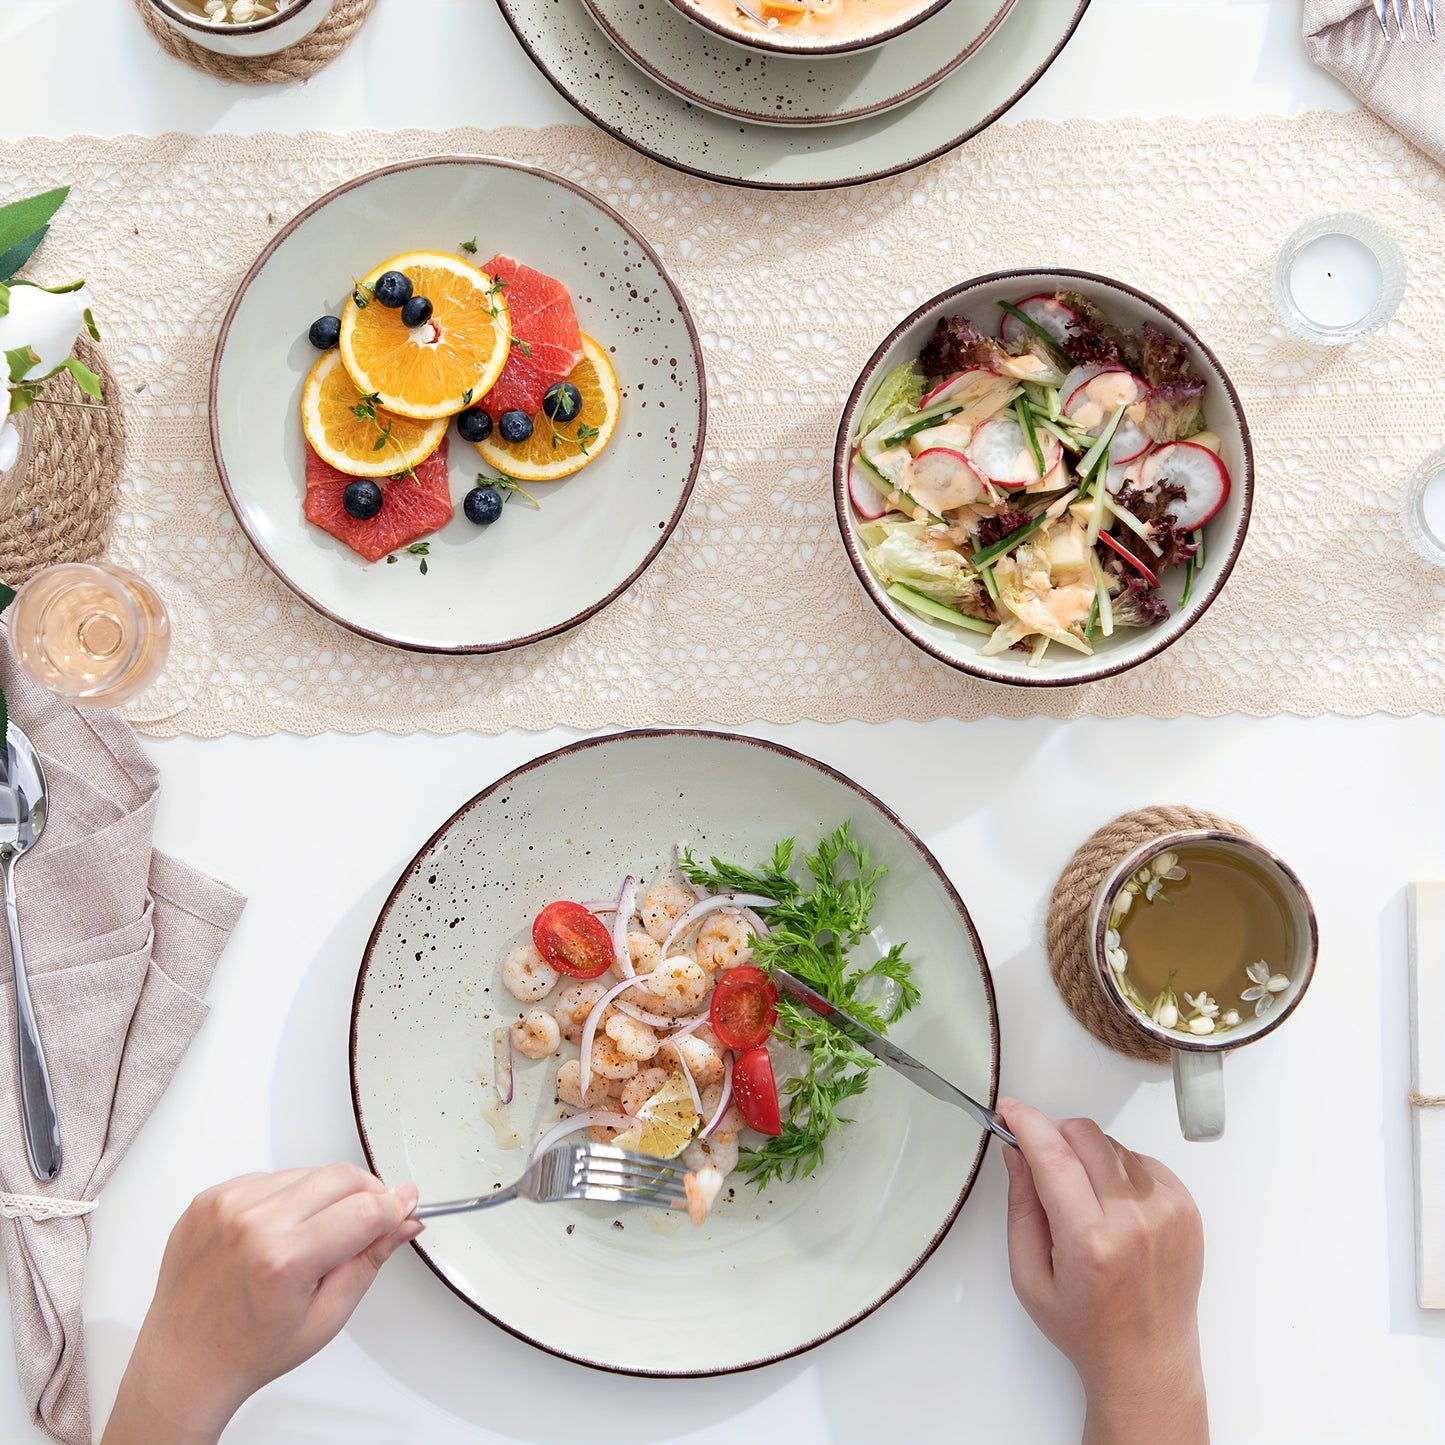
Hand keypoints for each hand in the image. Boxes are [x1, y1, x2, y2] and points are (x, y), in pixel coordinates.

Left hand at [101, 1164, 421, 1444]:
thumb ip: (369, 1261)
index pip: (365, 1210)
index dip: (394, 1206)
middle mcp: (252, 1224)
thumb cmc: (248, 1350)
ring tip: (312, 1237)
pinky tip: (278, 1231)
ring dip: (325, 1195)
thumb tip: (402, 1222)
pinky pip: (270, 1177)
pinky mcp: (209, 1198)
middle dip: (367, 1194)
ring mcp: (226, 1206)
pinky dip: (287, 1196)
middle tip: (370, 1220)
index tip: (406, 1206)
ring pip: (308, 1172)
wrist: (184, 1361)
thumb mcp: (326, 1318)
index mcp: (284, 1260)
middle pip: (341, 1177)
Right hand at [998, 1100, 1206, 1444]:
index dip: (1026, 1123)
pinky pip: (1141, 1159)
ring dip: (1087, 1155)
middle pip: (1084, 1135)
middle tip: (1043, 1161)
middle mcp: (1134, 1222)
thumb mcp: (1029, 1276)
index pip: (1053, 1156)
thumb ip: (1020, 1208)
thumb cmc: (1087, 1327)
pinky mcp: (1186, 1208)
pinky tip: (1112, 1205)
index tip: (1009, 1111)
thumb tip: (1017, 1153)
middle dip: (1054, 1136)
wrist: (1148, 1360)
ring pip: (1112, 1143)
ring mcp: (1167, 1212)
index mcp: (1090, 1242)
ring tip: (1083, 1199)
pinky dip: (1118, 1169)